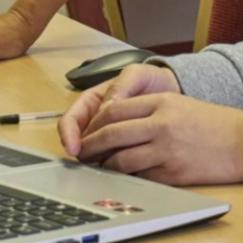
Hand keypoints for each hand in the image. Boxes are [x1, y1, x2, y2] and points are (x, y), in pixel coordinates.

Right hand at [59, 64, 180, 155]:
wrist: (174, 92)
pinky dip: (114, 164)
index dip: (68, 135)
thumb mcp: (138, 74)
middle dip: (83, 152)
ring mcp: (109, 136)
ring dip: (97, 161)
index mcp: (92, 102)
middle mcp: (96, 121)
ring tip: (107, 166)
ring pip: (94, 153)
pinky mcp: (124, 148)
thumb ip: (122, 86)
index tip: (74, 149)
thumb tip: (105, 108)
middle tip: (92, 162)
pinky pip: (113, 158)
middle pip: (79, 141)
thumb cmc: (152, 81)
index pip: (70, 120)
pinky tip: (122, 168)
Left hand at [63, 69, 242, 185]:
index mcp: (163, 102)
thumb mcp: (181, 105)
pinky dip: (129, 179)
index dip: (94, 123)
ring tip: (103, 168)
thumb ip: (150, 112)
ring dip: (107, 166)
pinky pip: (139, 178)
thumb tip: (115, 125)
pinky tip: (127, 177)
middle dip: (91, 146)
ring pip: (120, 160)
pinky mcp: (173, 173)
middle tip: (83, 153)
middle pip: (111, 134)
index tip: (88, 132)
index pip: (114, 109)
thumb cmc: (216, 123)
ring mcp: (167, 149)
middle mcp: (162, 124)